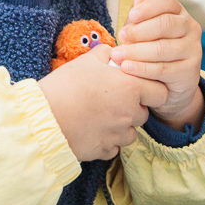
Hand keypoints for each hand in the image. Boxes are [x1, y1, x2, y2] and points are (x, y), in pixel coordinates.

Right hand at [37, 45, 168, 160]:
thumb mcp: (86, 60)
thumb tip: (113, 53)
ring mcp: (118, 135)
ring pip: (131, 132)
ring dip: (122, 126)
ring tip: (102, 115)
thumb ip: (106, 53)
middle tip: (114, 99)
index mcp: (130, 88)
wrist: (44, 118)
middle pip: (144, 113)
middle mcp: (129, 113)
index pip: (161, 93)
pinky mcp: (105, 150)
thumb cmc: (66, 86)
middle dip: (134, 107)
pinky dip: (108, 140)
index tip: (139, 86)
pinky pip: (114, 146)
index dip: (152, 89)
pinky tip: (93, 129)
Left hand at [111, 0, 204, 131]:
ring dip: (137, 52)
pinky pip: (163, 69)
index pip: (167, 2)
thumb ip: (140, 18)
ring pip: (163, 48)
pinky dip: (142, 68)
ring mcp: (193, 49)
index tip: (131, 17)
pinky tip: (127, 68)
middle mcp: (190, 28)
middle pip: (166, 23)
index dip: (148, 7)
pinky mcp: (190, 71)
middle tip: (121, 38)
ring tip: (117, 55)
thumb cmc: (153, 54)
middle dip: (139, 31)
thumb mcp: (144, 34)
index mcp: (179, 13)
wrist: (170, 87)